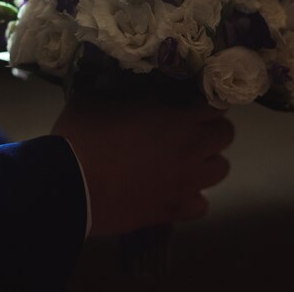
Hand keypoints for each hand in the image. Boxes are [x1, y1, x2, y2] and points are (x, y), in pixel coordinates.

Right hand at [52, 93, 233, 235]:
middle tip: (188, 126)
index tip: (193, 98)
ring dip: (206, 160)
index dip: (206, 99)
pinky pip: (200, 205)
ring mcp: (184, 184)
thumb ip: (125, 88)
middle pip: (226, 135)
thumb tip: (129, 80)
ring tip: (184, 158)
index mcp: (178, 120)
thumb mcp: (101, 96)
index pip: (216, 103)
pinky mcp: (170, 211)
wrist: (67, 183)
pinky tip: (174, 189)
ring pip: (220, 170)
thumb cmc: (83, 135)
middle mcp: (191, 151)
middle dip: (211, 127)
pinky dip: (192, 196)